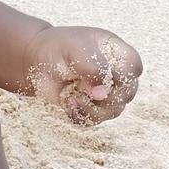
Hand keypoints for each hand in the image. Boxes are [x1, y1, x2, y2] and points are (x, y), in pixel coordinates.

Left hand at [23, 26, 141, 125]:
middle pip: (127, 93)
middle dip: (105, 95)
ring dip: (91, 108)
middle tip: (81, 87)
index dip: (122, 75)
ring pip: (113, 111)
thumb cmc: (57, 47)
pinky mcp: (92, 106)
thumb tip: (102, 94)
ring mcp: (105, 92)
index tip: (104, 75)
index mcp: (116, 52)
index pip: (133, 67)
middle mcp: (115, 73)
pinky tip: (68, 104)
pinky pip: (94, 120)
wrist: (35, 58)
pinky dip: (81, 116)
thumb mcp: (73, 49)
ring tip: (71, 98)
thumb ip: (91, 67)